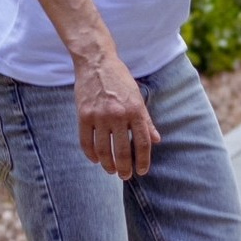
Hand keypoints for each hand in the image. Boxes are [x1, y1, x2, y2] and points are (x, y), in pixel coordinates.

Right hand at [73, 52, 159, 177]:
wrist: (97, 63)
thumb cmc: (120, 81)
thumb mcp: (138, 97)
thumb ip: (146, 120)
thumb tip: (157, 140)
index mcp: (136, 111)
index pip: (143, 142)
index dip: (143, 160)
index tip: (142, 171)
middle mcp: (118, 115)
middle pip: (123, 150)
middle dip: (125, 167)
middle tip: (125, 177)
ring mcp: (99, 116)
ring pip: (103, 150)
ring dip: (108, 164)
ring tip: (111, 170)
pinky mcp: (83, 115)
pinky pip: (86, 141)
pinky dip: (91, 154)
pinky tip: (95, 160)